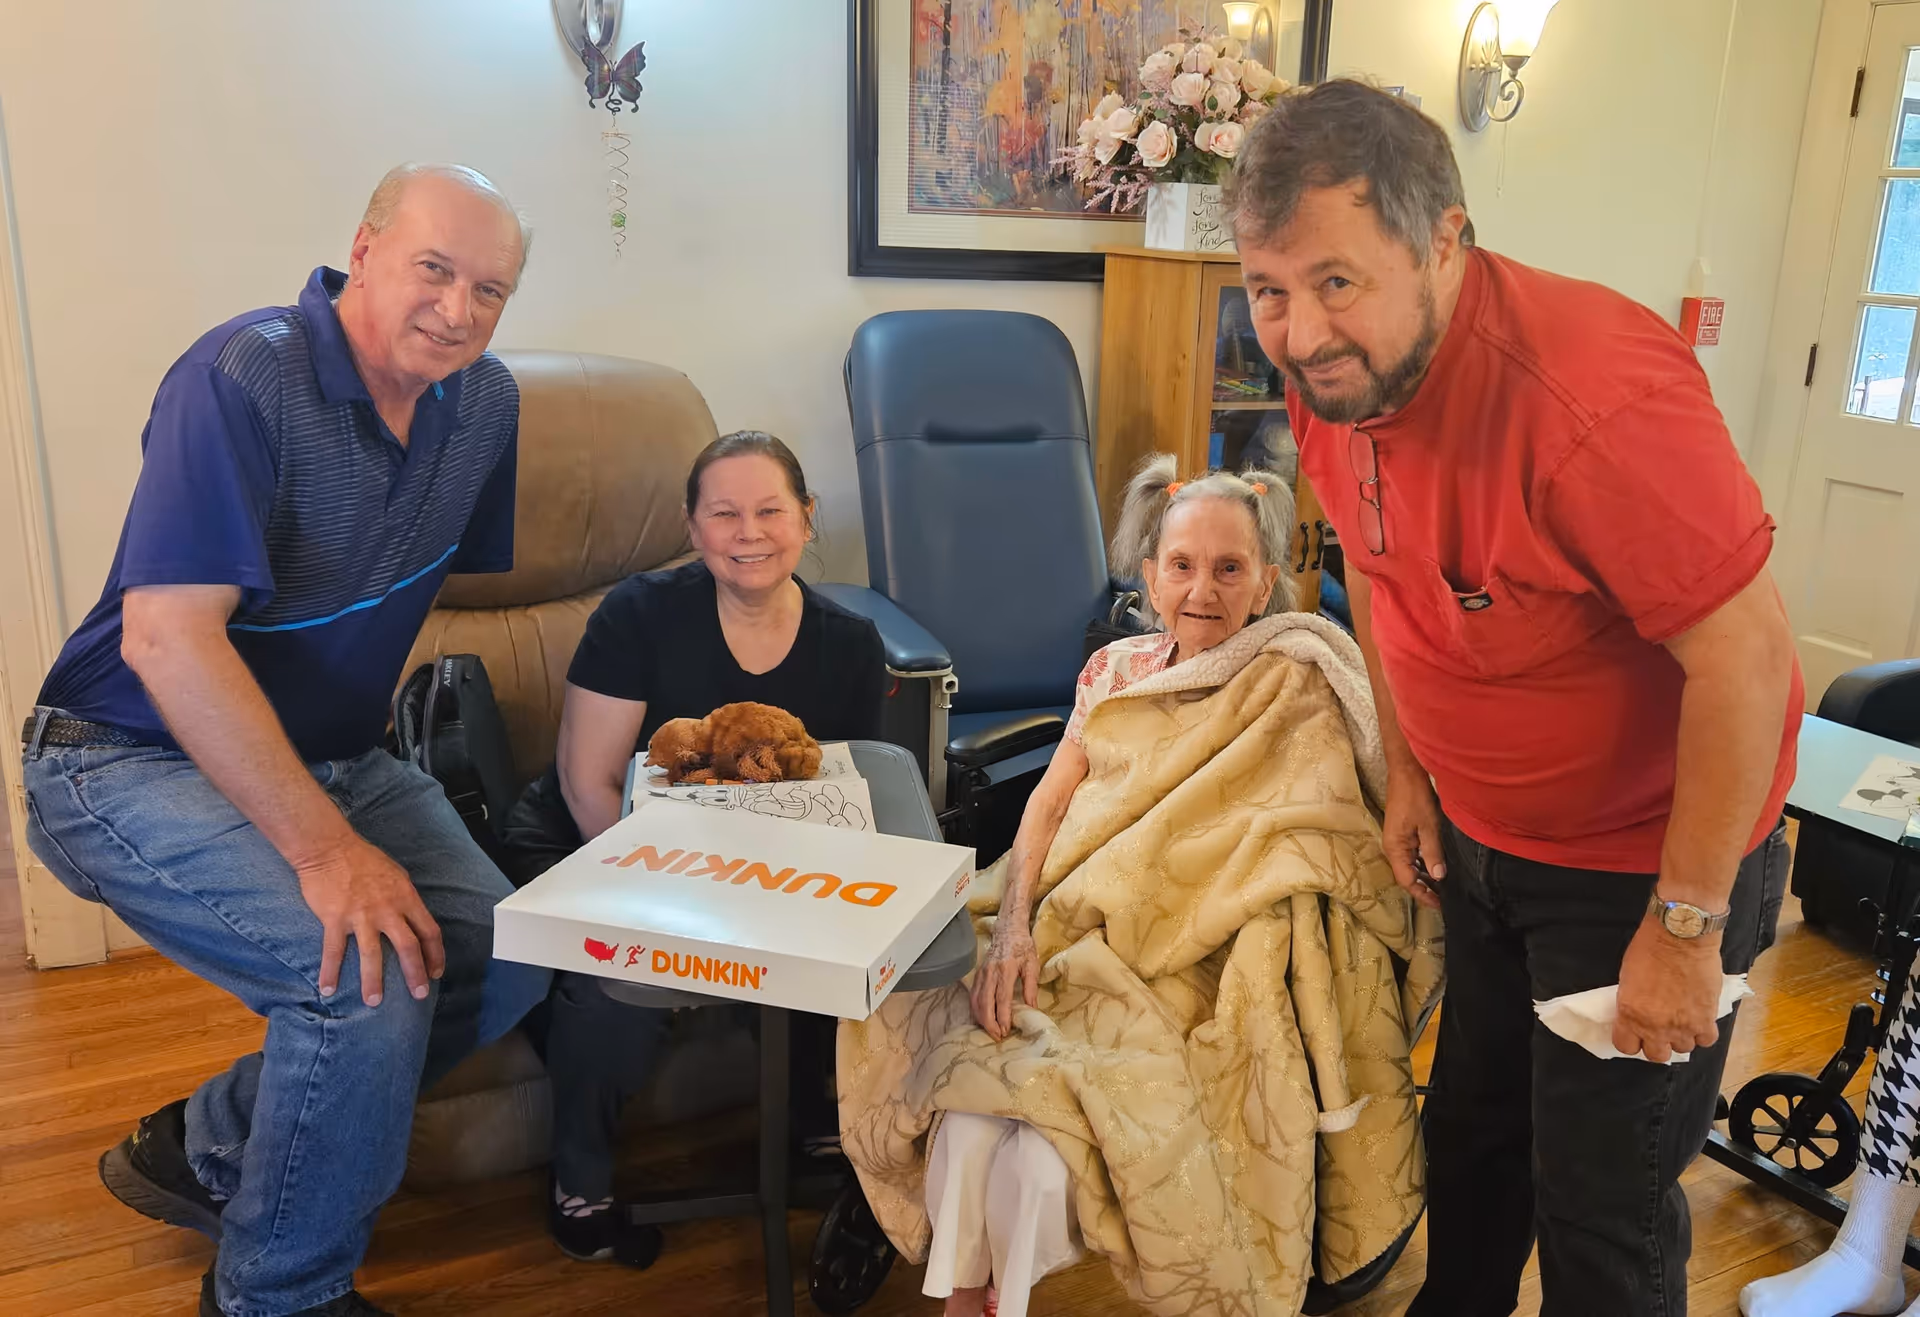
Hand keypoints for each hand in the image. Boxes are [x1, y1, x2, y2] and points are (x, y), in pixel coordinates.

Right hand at [294, 835, 444, 1006]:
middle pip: (408, 947)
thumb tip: (413, 918)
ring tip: (374, 1002)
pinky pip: (333, 951)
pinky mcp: (335, 918)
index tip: (436, 972)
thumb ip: (405, 899)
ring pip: (372, 954)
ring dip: (373, 981)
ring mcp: (361, 915)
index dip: (436, 954)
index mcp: (406, 898)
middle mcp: (387, 909)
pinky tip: (327, 990)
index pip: (429, 931)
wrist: (329, 848)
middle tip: (420, 995)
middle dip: (415, 974)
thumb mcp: (396, 874)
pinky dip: (330, 972)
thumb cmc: (363, 859)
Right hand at [970, 918, 1039, 1041]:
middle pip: (985, 1003)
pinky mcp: (978, 975)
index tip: (1006, 1030)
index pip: (1002, 998)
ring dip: (982, 1019)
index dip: (1003, 1016)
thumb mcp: (1032, 965)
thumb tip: (1032, 1007)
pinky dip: (976, 1009)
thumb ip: (1031, 987)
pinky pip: (973, 995)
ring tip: (991, 1031)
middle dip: (990, 1023)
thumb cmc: (1022, 946)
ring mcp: (982, 974)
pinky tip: (981, 1019)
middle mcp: (991, 973)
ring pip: (976, 1001)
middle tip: (998, 1037)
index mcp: (1006, 970)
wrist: (1008, 929)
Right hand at [1382, 769, 1446, 909]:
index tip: (1440, 904)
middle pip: (1407, 876)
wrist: (1406, 771)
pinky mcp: (1403, 833)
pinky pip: (1413, 855)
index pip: (1407, 881)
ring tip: (1445, 886)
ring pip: (1411, 866)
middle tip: (1446, 898)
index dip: (1423, 895)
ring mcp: (1397, 840)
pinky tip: (1438, 866)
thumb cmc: (1415, 796)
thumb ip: (1433, 852)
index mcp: (1395, 848)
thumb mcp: (1428, 825)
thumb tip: (1439, 877)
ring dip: (1425, 876)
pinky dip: (1424, 863)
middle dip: (1425, 889)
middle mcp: (1393, 847)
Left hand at [1612, 919, 1723, 1062]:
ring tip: (1682, 1020)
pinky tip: (1699, 1019)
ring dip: (1682, 1037)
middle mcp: (1656, 1027)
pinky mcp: (1706, 1020)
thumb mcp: (1627, 977)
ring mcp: (1683, 1026)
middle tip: (1659, 1030)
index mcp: (1630, 1015)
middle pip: (1656, 1055)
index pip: (1626, 1047)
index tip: (1634, 1033)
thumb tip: (1637, 1013)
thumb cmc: (1650, 948)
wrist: (1681, 937)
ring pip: (1683, 1049)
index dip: (1631, 1040)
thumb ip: (1631, 1003)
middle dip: (1657, 1044)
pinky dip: (1703, 1032)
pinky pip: (1706, 1040)